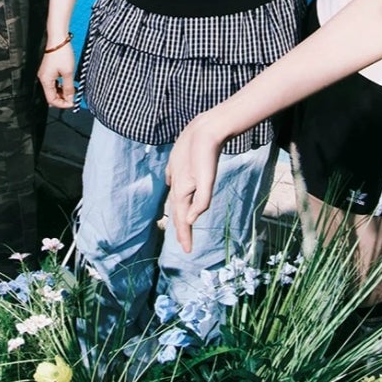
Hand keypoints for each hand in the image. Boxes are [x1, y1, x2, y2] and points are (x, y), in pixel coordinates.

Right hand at [38, 43, 76, 108]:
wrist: (58, 39)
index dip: (62, 104)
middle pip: (51, 95)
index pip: (51, 99)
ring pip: (53, 90)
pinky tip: (67, 84)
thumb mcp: (68, 73)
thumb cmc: (61, 53)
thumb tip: (70, 98)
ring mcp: (45, 74)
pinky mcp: (48, 70)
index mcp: (45, 80)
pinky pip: (53, 83)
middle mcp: (43, 78)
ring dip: (62, 92)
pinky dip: (60, 86)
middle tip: (73, 98)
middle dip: (62, 99)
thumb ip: (69, 88)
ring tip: (72, 91)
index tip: (72, 103)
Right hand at [164, 116, 223, 253]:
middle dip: (180, 229)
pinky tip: (173, 190)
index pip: (182, 220)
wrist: (203, 129)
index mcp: (182, 190)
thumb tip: (190, 220)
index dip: (185, 236)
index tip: (187, 251)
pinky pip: (173, 183)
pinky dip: (174, 192)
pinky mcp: (177, 163)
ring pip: (174, 198)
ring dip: (177, 212)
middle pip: (176, 212)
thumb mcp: (208, 180)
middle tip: (184, 244)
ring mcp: (175, 173)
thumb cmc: (207, 155)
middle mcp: (176, 183)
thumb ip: (201, 201)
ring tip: (179, 222)